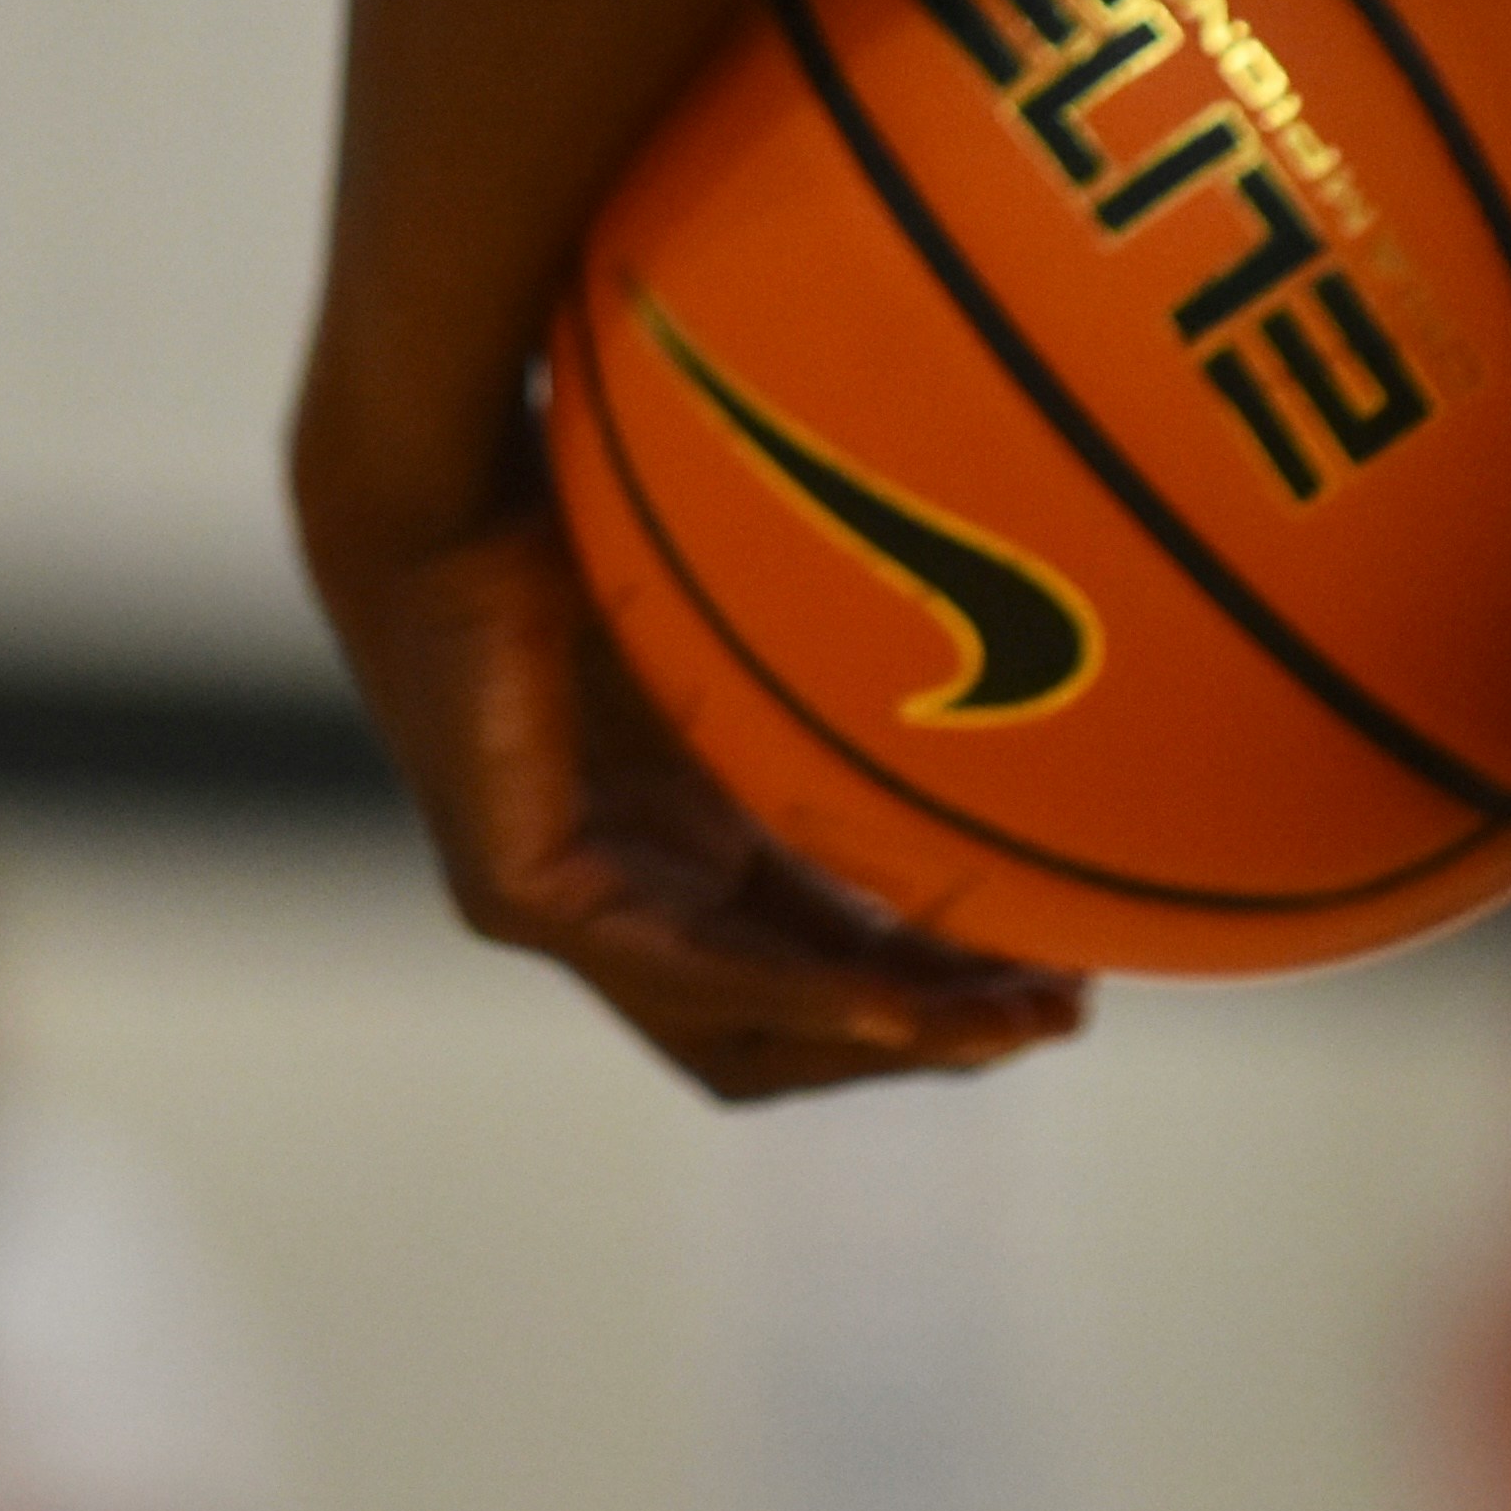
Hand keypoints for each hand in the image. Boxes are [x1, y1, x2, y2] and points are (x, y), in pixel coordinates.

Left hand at [320, 478, 1083, 1102]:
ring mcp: (562, 904)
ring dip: (878, 1037)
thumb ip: (862, 693)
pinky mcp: (512, 895)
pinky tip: (895, 1001)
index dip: (941, 983)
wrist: (443, 472)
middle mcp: (623, 886)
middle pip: (790, 1022)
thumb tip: (1049, 679)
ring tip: (1003, 1026)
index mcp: (683, 836)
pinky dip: (791, 994)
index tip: (1068, 973)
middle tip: (1056, 1017)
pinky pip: (672, 974)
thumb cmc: (600, 510)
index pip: (821, 956)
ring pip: (738, 1027)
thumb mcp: (772, 633)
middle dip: (929, 1037)